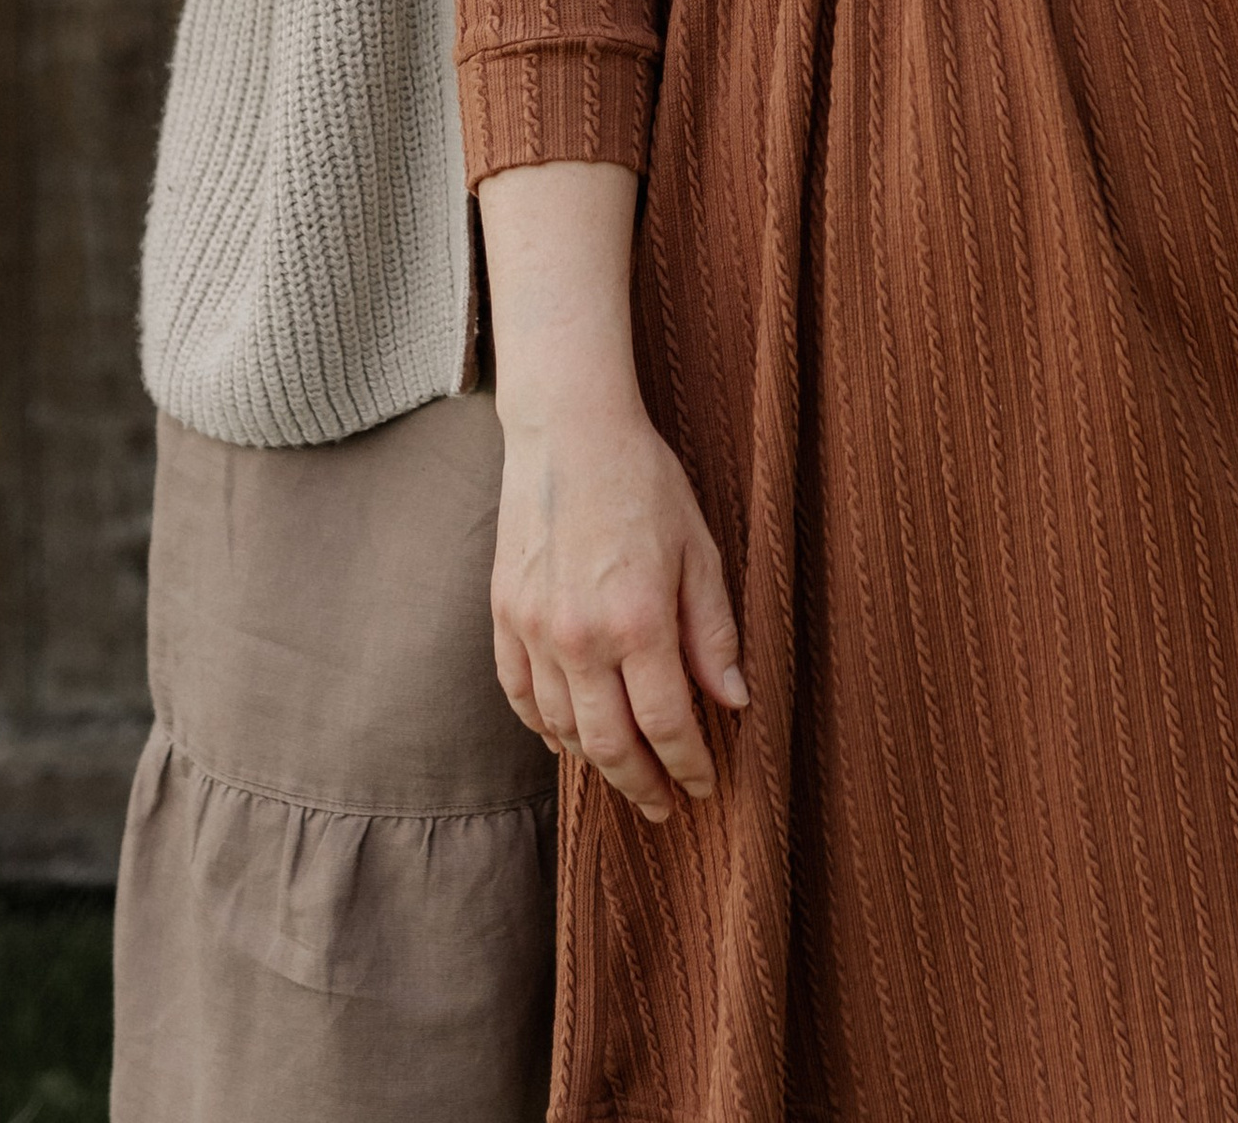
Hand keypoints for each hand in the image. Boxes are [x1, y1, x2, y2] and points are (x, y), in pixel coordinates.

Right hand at [492, 390, 747, 821]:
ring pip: (562, 728)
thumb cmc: (643, 481)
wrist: (569, 430)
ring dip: (595, 762)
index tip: (705, 787)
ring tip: (625, 775)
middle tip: (665, 807)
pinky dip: (543, 727)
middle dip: (642, 785)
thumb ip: (713, 631)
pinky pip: (519, 694)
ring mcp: (534, 628)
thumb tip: (734, 701)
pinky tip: (564, 738)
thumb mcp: (698, 548)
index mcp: (638, 620)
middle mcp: (580, 636)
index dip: (689, 765)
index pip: (667, 723)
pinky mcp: (503, 614)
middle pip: (610, 744)